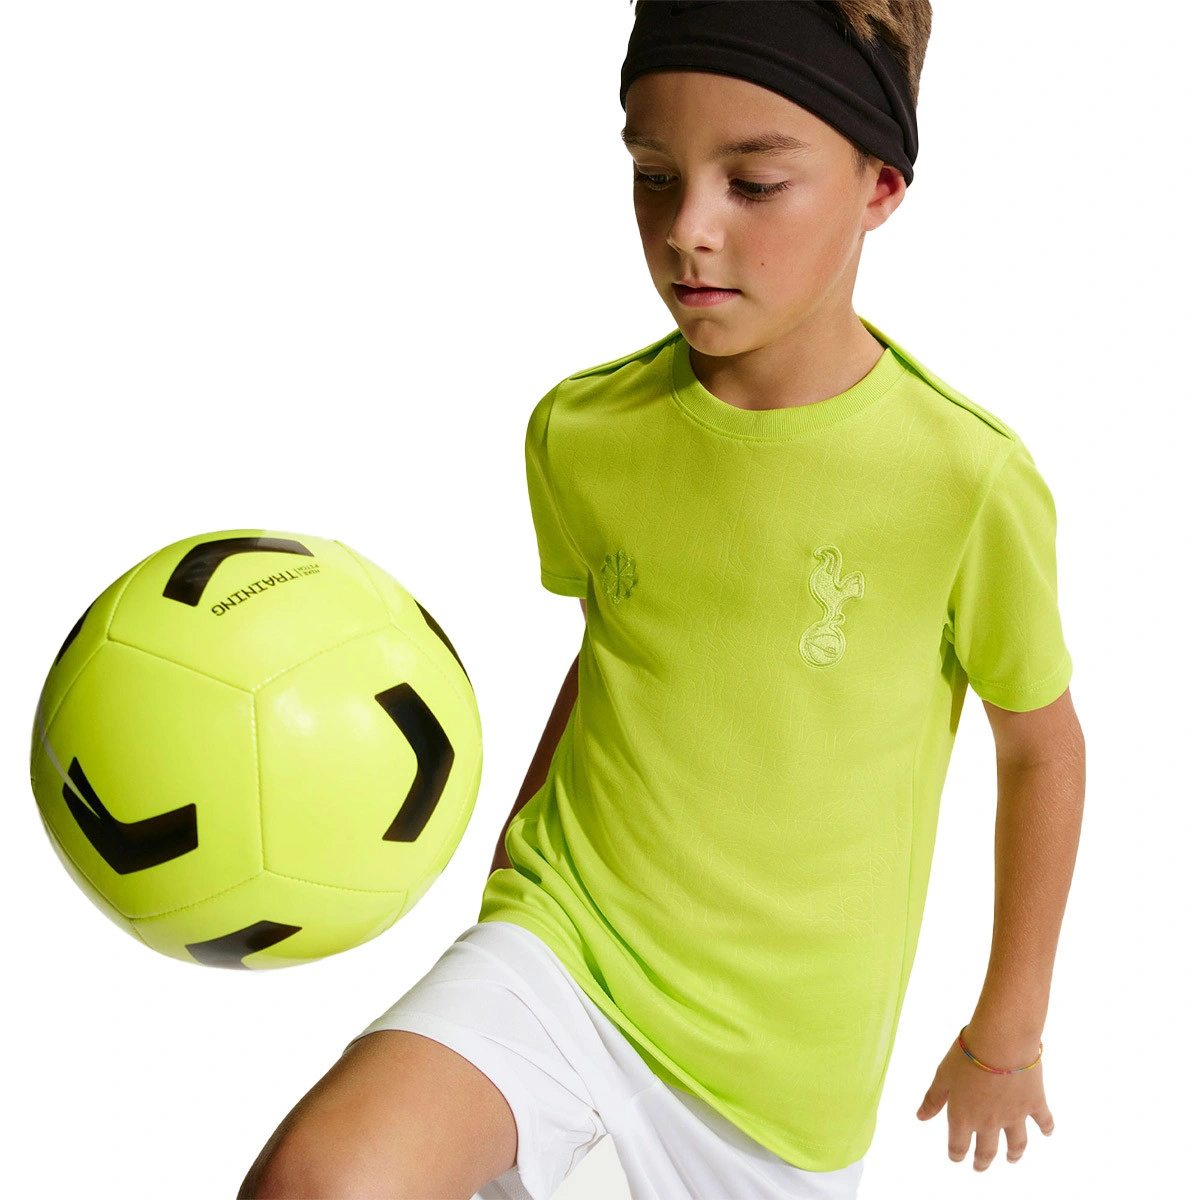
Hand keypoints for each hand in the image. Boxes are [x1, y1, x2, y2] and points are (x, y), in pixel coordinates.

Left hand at [915, 1029, 1054, 1170]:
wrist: (1000, 1044)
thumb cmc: (966, 1057)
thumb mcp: (942, 1076)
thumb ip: (933, 1099)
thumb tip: (920, 1117)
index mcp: (964, 1116)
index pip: (959, 1145)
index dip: (956, 1153)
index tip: (957, 1158)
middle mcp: (989, 1122)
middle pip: (987, 1149)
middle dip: (982, 1161)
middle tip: (980, 1167)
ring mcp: (1014, 1116)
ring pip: (1016, 1143)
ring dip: (1014, 1154)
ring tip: (1012, 1159)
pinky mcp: (1034, 1104)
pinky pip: (1043, 1121)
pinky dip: (1047, 1128)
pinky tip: (1047, 1133)